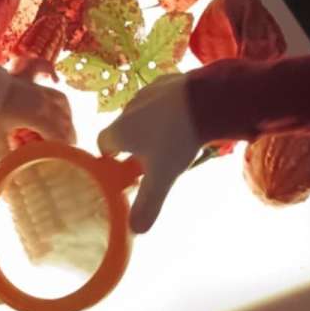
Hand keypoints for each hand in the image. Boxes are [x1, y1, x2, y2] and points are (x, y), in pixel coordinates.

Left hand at [0, 73, 75, 160]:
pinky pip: (54, 94)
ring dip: (66, 120)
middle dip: (67, 137)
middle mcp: (44, 102)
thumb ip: (5, 158)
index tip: (63, 161)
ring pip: (63, 106)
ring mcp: (39, 90)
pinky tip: (56, 108)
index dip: (64, 150)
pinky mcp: (32, 83)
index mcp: (39, 116)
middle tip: (64, 152)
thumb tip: (9, 182)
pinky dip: (60, 103)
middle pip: (65, 122)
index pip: (60, 137)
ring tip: (64, 132)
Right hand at [97, 75, 202, 232]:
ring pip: (142, 114)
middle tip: (152, 159)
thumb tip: (135, 230)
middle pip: (124, 129)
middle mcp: (128, 109)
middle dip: (134, 143)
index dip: (110, 157)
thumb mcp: (163, 176)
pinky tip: (184, 118)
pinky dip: (168, 109)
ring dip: (151, 125)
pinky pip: (161, 99)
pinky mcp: (168, 81)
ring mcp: (147, 92)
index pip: (103, 143)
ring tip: (172, 139)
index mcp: (121, 131)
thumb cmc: (177, 139)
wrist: (207, 98)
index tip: (123, 167)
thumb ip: (148, 203)